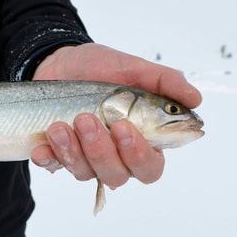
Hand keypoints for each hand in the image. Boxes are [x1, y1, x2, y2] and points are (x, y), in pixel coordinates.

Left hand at [30, 43, 201, 187]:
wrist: (58, 61)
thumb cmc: (100, 68)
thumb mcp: (132, 68)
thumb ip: (163, 82)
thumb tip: (195, 99)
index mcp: (141, 139)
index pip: (150, 167)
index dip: (138, 155)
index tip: (123, 127)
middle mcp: (115, 156)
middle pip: (117, 175)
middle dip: (100, 150)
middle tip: (85, 118)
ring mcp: (85, 158)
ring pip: (84, 173)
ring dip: (72, 151)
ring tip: (58, 124)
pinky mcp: (58, 155)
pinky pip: (54, 168)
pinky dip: (48, 159)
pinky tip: (41, 147)